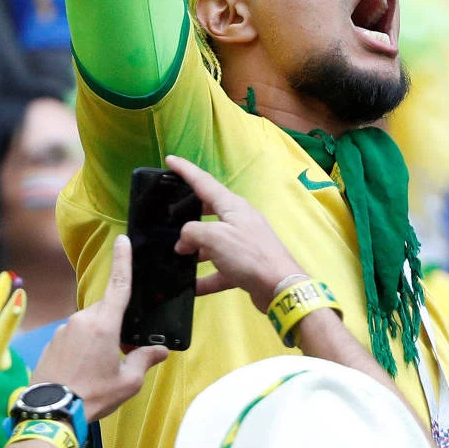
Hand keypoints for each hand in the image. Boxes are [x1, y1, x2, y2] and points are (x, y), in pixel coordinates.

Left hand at [31, 237, 169, 418]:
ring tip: (99, 368)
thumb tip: (160, 350)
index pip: (118, 284)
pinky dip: (82, 347)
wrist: (53, 409)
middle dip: (115, 324)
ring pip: (89, 324)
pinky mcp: (52, 342)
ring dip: (97, 337)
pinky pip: (74, 336)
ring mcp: (64, 329)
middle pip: (105, 310)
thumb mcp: (128, 382)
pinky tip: (83, 370)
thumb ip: (144, 360)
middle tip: (120, 352)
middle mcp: (82, 320)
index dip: (122, 260)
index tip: (123, 240)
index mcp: (104, 324)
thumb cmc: (93, 395)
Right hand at [164, 155, 305, 308]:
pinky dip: (206, 277)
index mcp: (232, 206)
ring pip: (213, 242)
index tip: (171, 160)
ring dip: (196, 250)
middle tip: (168, 214)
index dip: (186, 170)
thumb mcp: (214, 237)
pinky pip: (220, 269)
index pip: (204, 182)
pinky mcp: (244, 265)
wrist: (280, 286)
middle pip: (209, 211)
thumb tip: (183, 242)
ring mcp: (243, 243)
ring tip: (176, 257)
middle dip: (188, 212)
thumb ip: (192, 233)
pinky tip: (192, 287)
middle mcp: (239, 221)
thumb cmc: (249, 255)